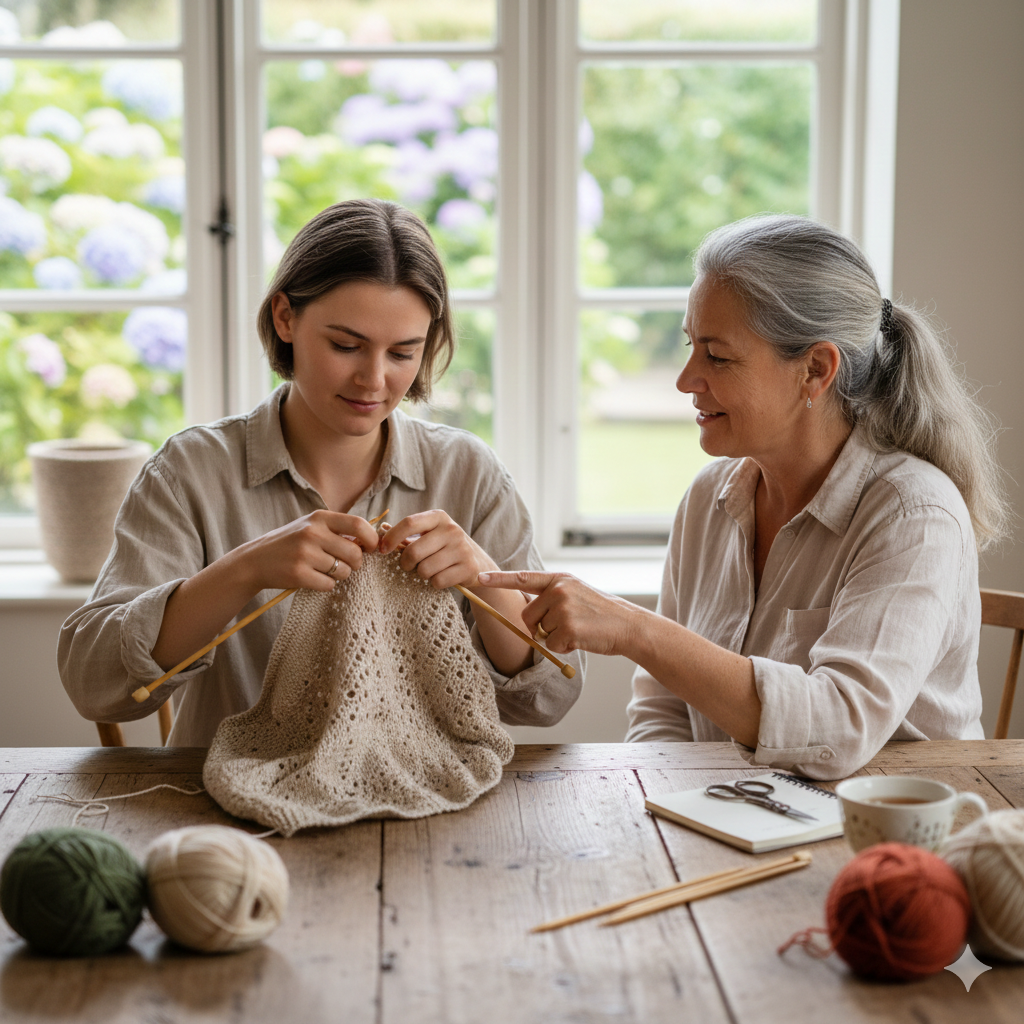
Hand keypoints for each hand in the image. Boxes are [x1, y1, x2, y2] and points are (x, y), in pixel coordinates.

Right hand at [238, 510, 379, 593]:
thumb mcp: (311, 527)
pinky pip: (329, 585)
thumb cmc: (290, 544)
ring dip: (340, 575)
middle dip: (356, 563)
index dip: (371, 539)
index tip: (372, 549)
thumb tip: (372, 542)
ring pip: (344, 571)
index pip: (358, 524)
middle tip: (346, 565)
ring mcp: (305, 553)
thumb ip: (338, 531)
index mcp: (319, 518)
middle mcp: (313, 533)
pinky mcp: (299, 574)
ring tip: (323, 570)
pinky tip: (312, 578)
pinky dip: (326, 585)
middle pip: (355, 552)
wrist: (255, 561)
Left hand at [378, 510, 496, 589]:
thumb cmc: (444, 547)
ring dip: (422, 574)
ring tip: (430, 570)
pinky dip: (435, 583)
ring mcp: (461, 548)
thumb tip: (381, 529)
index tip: (382, 550)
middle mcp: (452, 530)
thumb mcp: (429, 534)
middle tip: (407, 566)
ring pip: (424, 569)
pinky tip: (442, 576)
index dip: (391, 538)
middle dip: (405, 563)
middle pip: (414, 551)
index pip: (409, 523)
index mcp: (439, 517)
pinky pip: (438, 581)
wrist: (477, 561)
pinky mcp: (468, 567)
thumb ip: (406, 533)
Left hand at [476, 570, 643, 656]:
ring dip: (555, 637)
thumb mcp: (576, 593)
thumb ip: (552, 595)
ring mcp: (563, 609)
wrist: (628, 625)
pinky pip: (551, 645)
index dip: (499, 579)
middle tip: (566, 625)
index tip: (479, 578)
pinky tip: (581, 638)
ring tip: (578, 629)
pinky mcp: (568, 629)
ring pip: (540, 632)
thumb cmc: (600, 612)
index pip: (523, 578)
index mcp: (559, 579)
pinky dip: (564, 647)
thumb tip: (525, 610)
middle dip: (540, 626)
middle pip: (528, 615)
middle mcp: (559, 590)